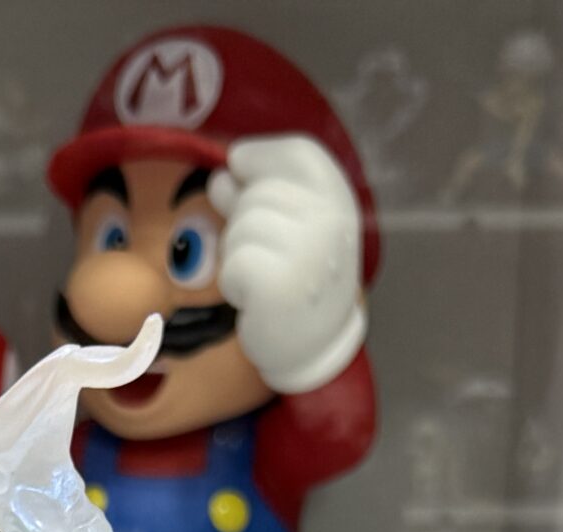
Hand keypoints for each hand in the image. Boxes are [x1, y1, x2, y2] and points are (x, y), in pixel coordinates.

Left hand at [207, 134, 365, 396]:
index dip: (260, 154)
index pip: (300, 151)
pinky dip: (234, 282)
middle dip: (243, 220)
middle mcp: (332, 219)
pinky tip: (255, 298)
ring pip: (241, 227)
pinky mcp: (281, 283)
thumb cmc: (298, 282)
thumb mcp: (292, 228)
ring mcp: (309, 251)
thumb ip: (259, 195)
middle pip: (259, 191)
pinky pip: (233, 262)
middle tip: (264, 255)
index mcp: (341, 199)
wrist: (314, 348)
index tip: (237, 166)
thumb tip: (222, 175)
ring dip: (238, 255)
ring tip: (263, 279)